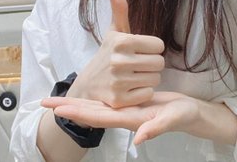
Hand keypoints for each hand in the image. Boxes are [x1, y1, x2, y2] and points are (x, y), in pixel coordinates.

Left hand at [42, 92, 199, 144]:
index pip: (99, 118)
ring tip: (59, 100)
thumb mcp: (172, 118)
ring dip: (77, 104)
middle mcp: (124, 116)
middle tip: (46, 102)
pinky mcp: (132, 103)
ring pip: (97, 108)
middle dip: (69, 109)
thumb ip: (156, 128)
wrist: (191, 114)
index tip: (59, 109)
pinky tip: (87, 96)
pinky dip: (93, 100)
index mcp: (130, 119)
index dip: (78, 113)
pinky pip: (107, 102)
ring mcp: (127, 110)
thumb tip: (138, 140)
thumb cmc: (183, 115)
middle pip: (91, 113)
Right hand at [67, 0, 164, 107]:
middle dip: (151, 64)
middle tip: (138, 64)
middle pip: (159, 63)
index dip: (152, 48)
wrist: (88, 84)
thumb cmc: (108, 54)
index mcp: (122, 41)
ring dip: (148, 78)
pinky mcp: (120, 100)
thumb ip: (119, 10)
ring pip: (155, 79)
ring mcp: (119, 81)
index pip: (159, 45)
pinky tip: (131, 89)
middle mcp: (119, 60)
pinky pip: (148, 94)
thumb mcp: (114, 31)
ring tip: (134, 76)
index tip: (140, 51)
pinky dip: (143, 92)